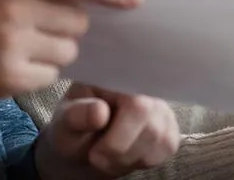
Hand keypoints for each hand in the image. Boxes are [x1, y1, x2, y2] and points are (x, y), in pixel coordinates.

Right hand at [0, 0, 141, 107]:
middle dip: (72, 26)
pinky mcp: (11, 79)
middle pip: (76, 21)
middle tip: (47, 25)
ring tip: (27, 45)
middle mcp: (13, 12)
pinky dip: (42, 72)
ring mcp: (12, 47)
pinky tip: (17, 64)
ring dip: (58, 50)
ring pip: (68, 51)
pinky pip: (52, 76)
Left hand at [35, 83, 179, 178]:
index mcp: (113, 73)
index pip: (135, 101)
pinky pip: (168, 147)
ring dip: (130, 158)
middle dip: (121, 150)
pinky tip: (127, 153)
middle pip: (150, 124)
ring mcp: (158, 102)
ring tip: (108, 154)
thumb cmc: (72, 127)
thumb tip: (100, 111)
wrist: (82, 145)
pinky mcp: (168, 124)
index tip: (96, 152)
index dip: (121, 131)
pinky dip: (145, 159)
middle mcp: (142, 81)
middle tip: (96, 157)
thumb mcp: (64, 122)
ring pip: (161, 139)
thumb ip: (78, 115)